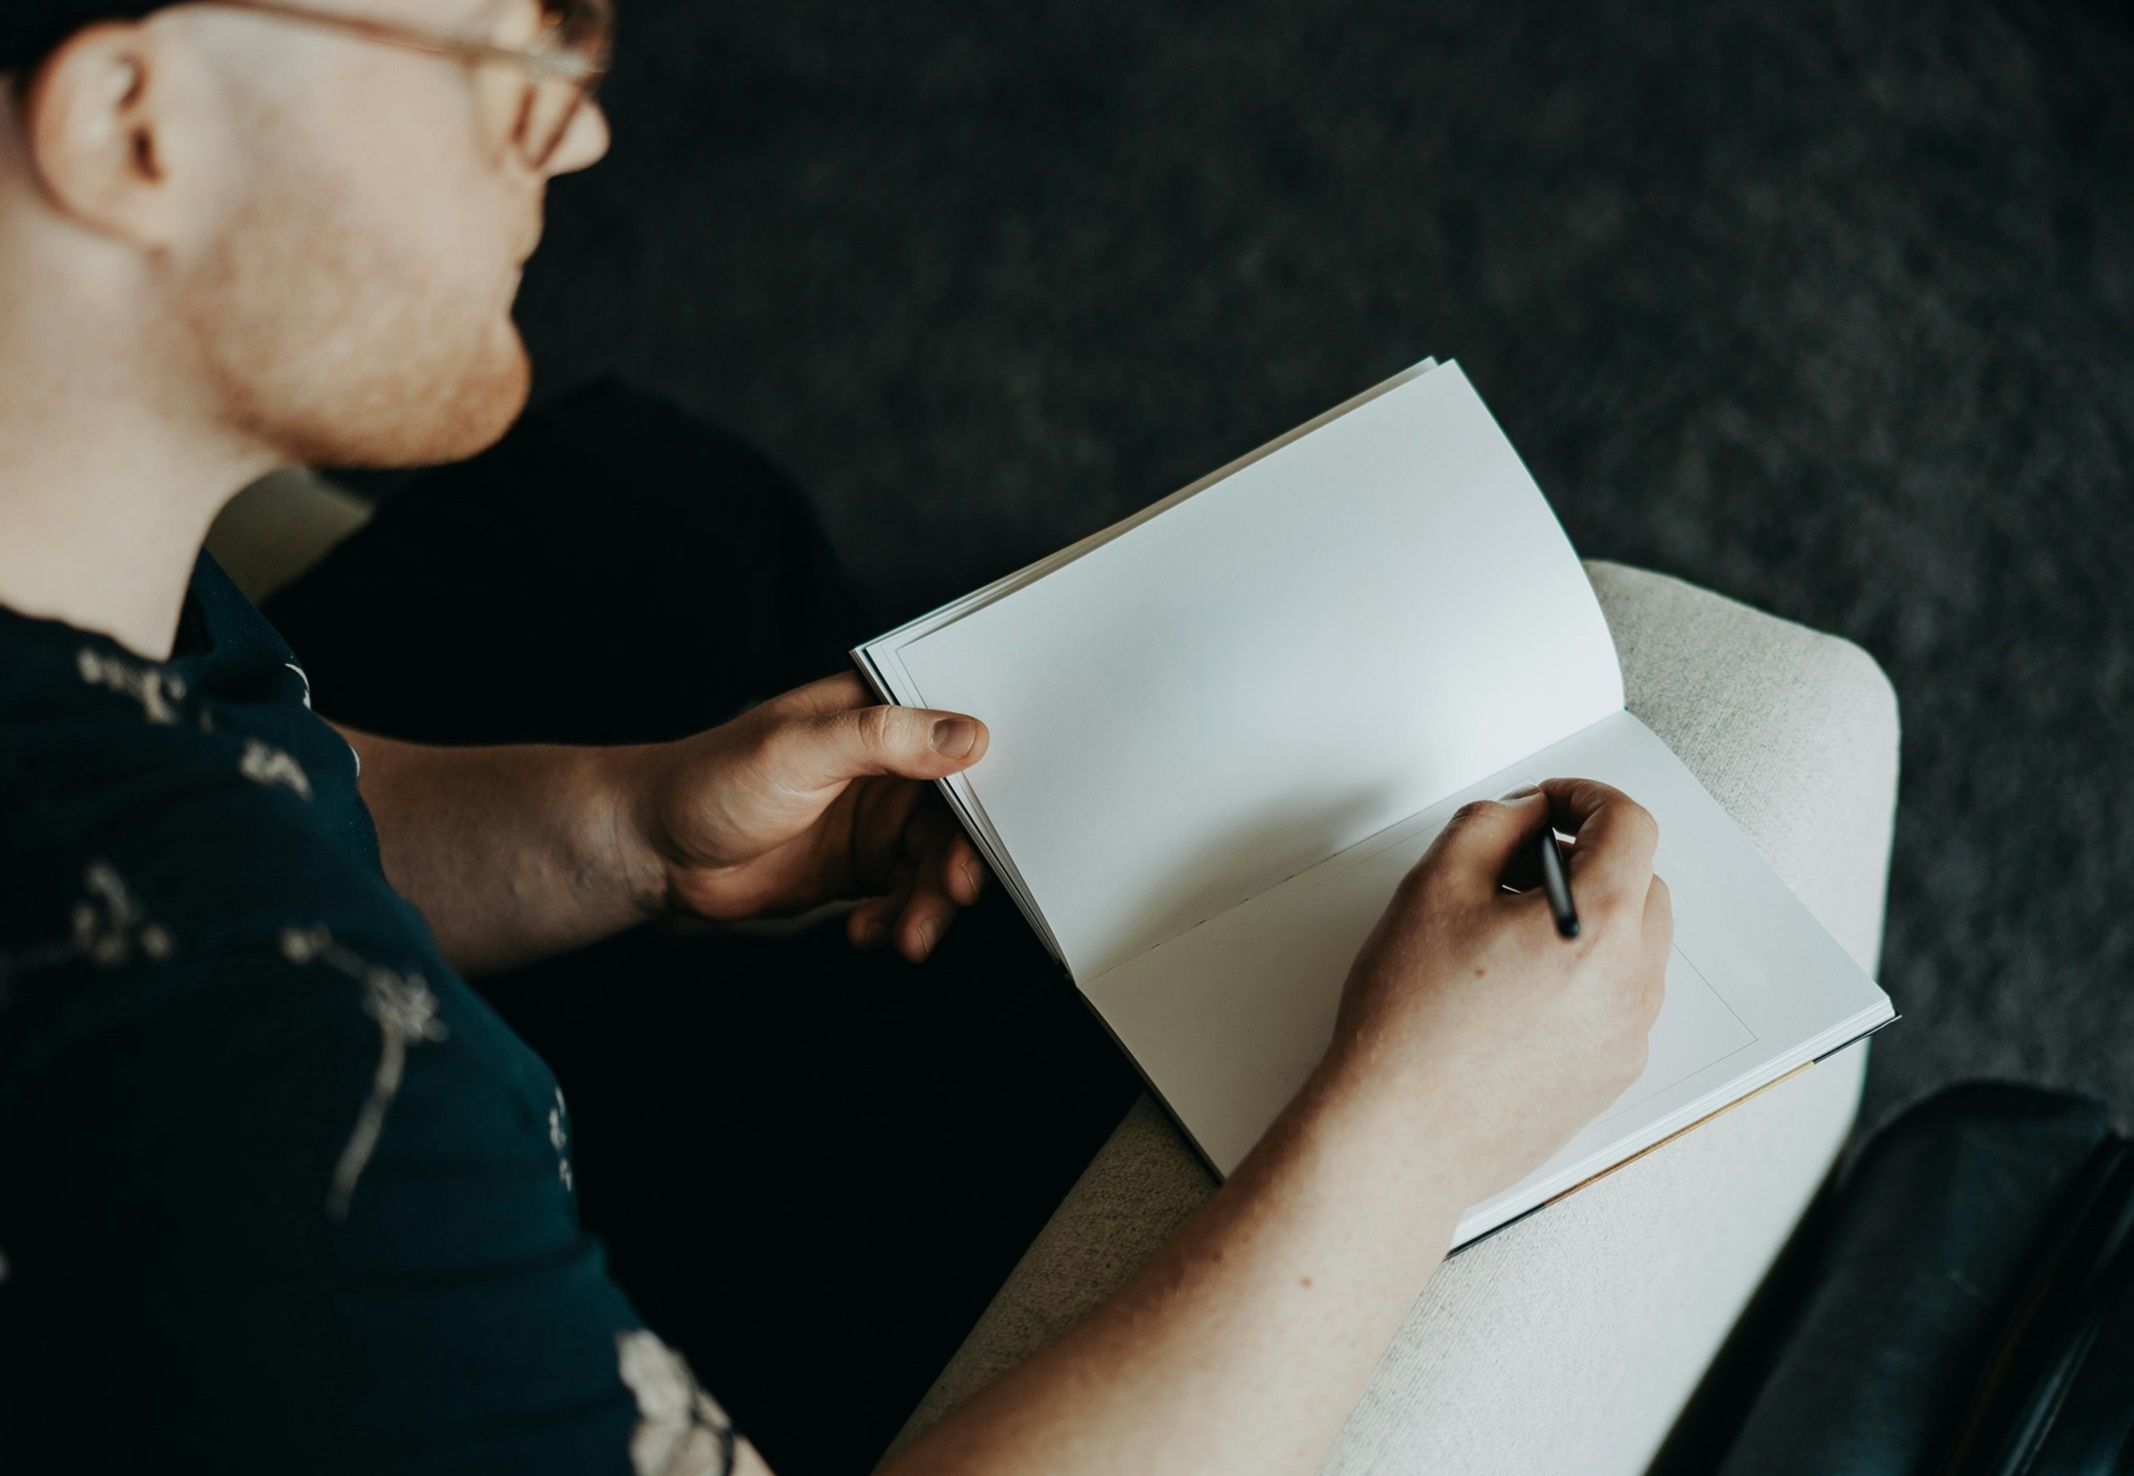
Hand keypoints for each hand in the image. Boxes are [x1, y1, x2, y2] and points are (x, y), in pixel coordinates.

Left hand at [621, 671, 993, 961]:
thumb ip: (883, 739)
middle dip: (959, 861)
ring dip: (930, 903)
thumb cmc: (713, 778)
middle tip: (951, 894)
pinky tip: (870, 933)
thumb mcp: (800, 749)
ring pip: (936, 863)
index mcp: (879, 715)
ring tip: (907, 936)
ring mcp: (878, 819)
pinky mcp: (863, 867)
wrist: (655, 849)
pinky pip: (906, 896)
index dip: (989, 782)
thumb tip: (969, 736)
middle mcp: (889, 765)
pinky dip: (899, 920)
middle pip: (958, 814)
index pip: (959, 739)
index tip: (1000, 826)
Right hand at [1319, 777, 1671, 1205]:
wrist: (1400, 1137)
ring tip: (1504, 937)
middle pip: (1642, 883)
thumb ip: (1489, 825)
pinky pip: (1617, 1002)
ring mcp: (1627, 1037)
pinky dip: (1582, 978)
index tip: (1549, 804)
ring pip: (1632, 945)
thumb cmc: (1409, 1029)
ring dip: (1587, 920)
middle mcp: (1632, 983)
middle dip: (1587, 859)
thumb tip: (1524, 816)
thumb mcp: (1432, 888)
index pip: (1630, 825)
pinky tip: (1511, 992)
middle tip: (1515, 870)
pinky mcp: (1610, 1077)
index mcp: (1599, 926)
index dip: (1584, 796)